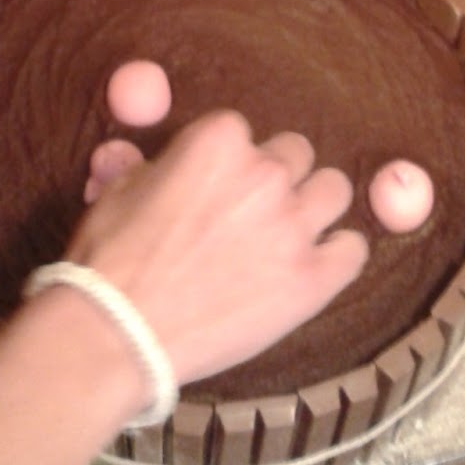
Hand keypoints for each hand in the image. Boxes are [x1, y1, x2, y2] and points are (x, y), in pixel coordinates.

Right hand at [62, 110, 367, 388]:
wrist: (120, 332)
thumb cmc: (111, 259)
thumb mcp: (118, 193)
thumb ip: (147, 166)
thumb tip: (139, 157)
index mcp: (219, 141)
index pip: (243, 132)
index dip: (230, 161)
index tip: (216, 186)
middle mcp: (265, 174)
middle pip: (296, 154)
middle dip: (276, 177)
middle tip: (253, 211)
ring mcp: (294, 226)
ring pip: (334, 190)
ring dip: (315, 206)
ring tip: (291, 232)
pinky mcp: (312, 280)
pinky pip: (353, 250)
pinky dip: (339, 254)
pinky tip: (317, 265)